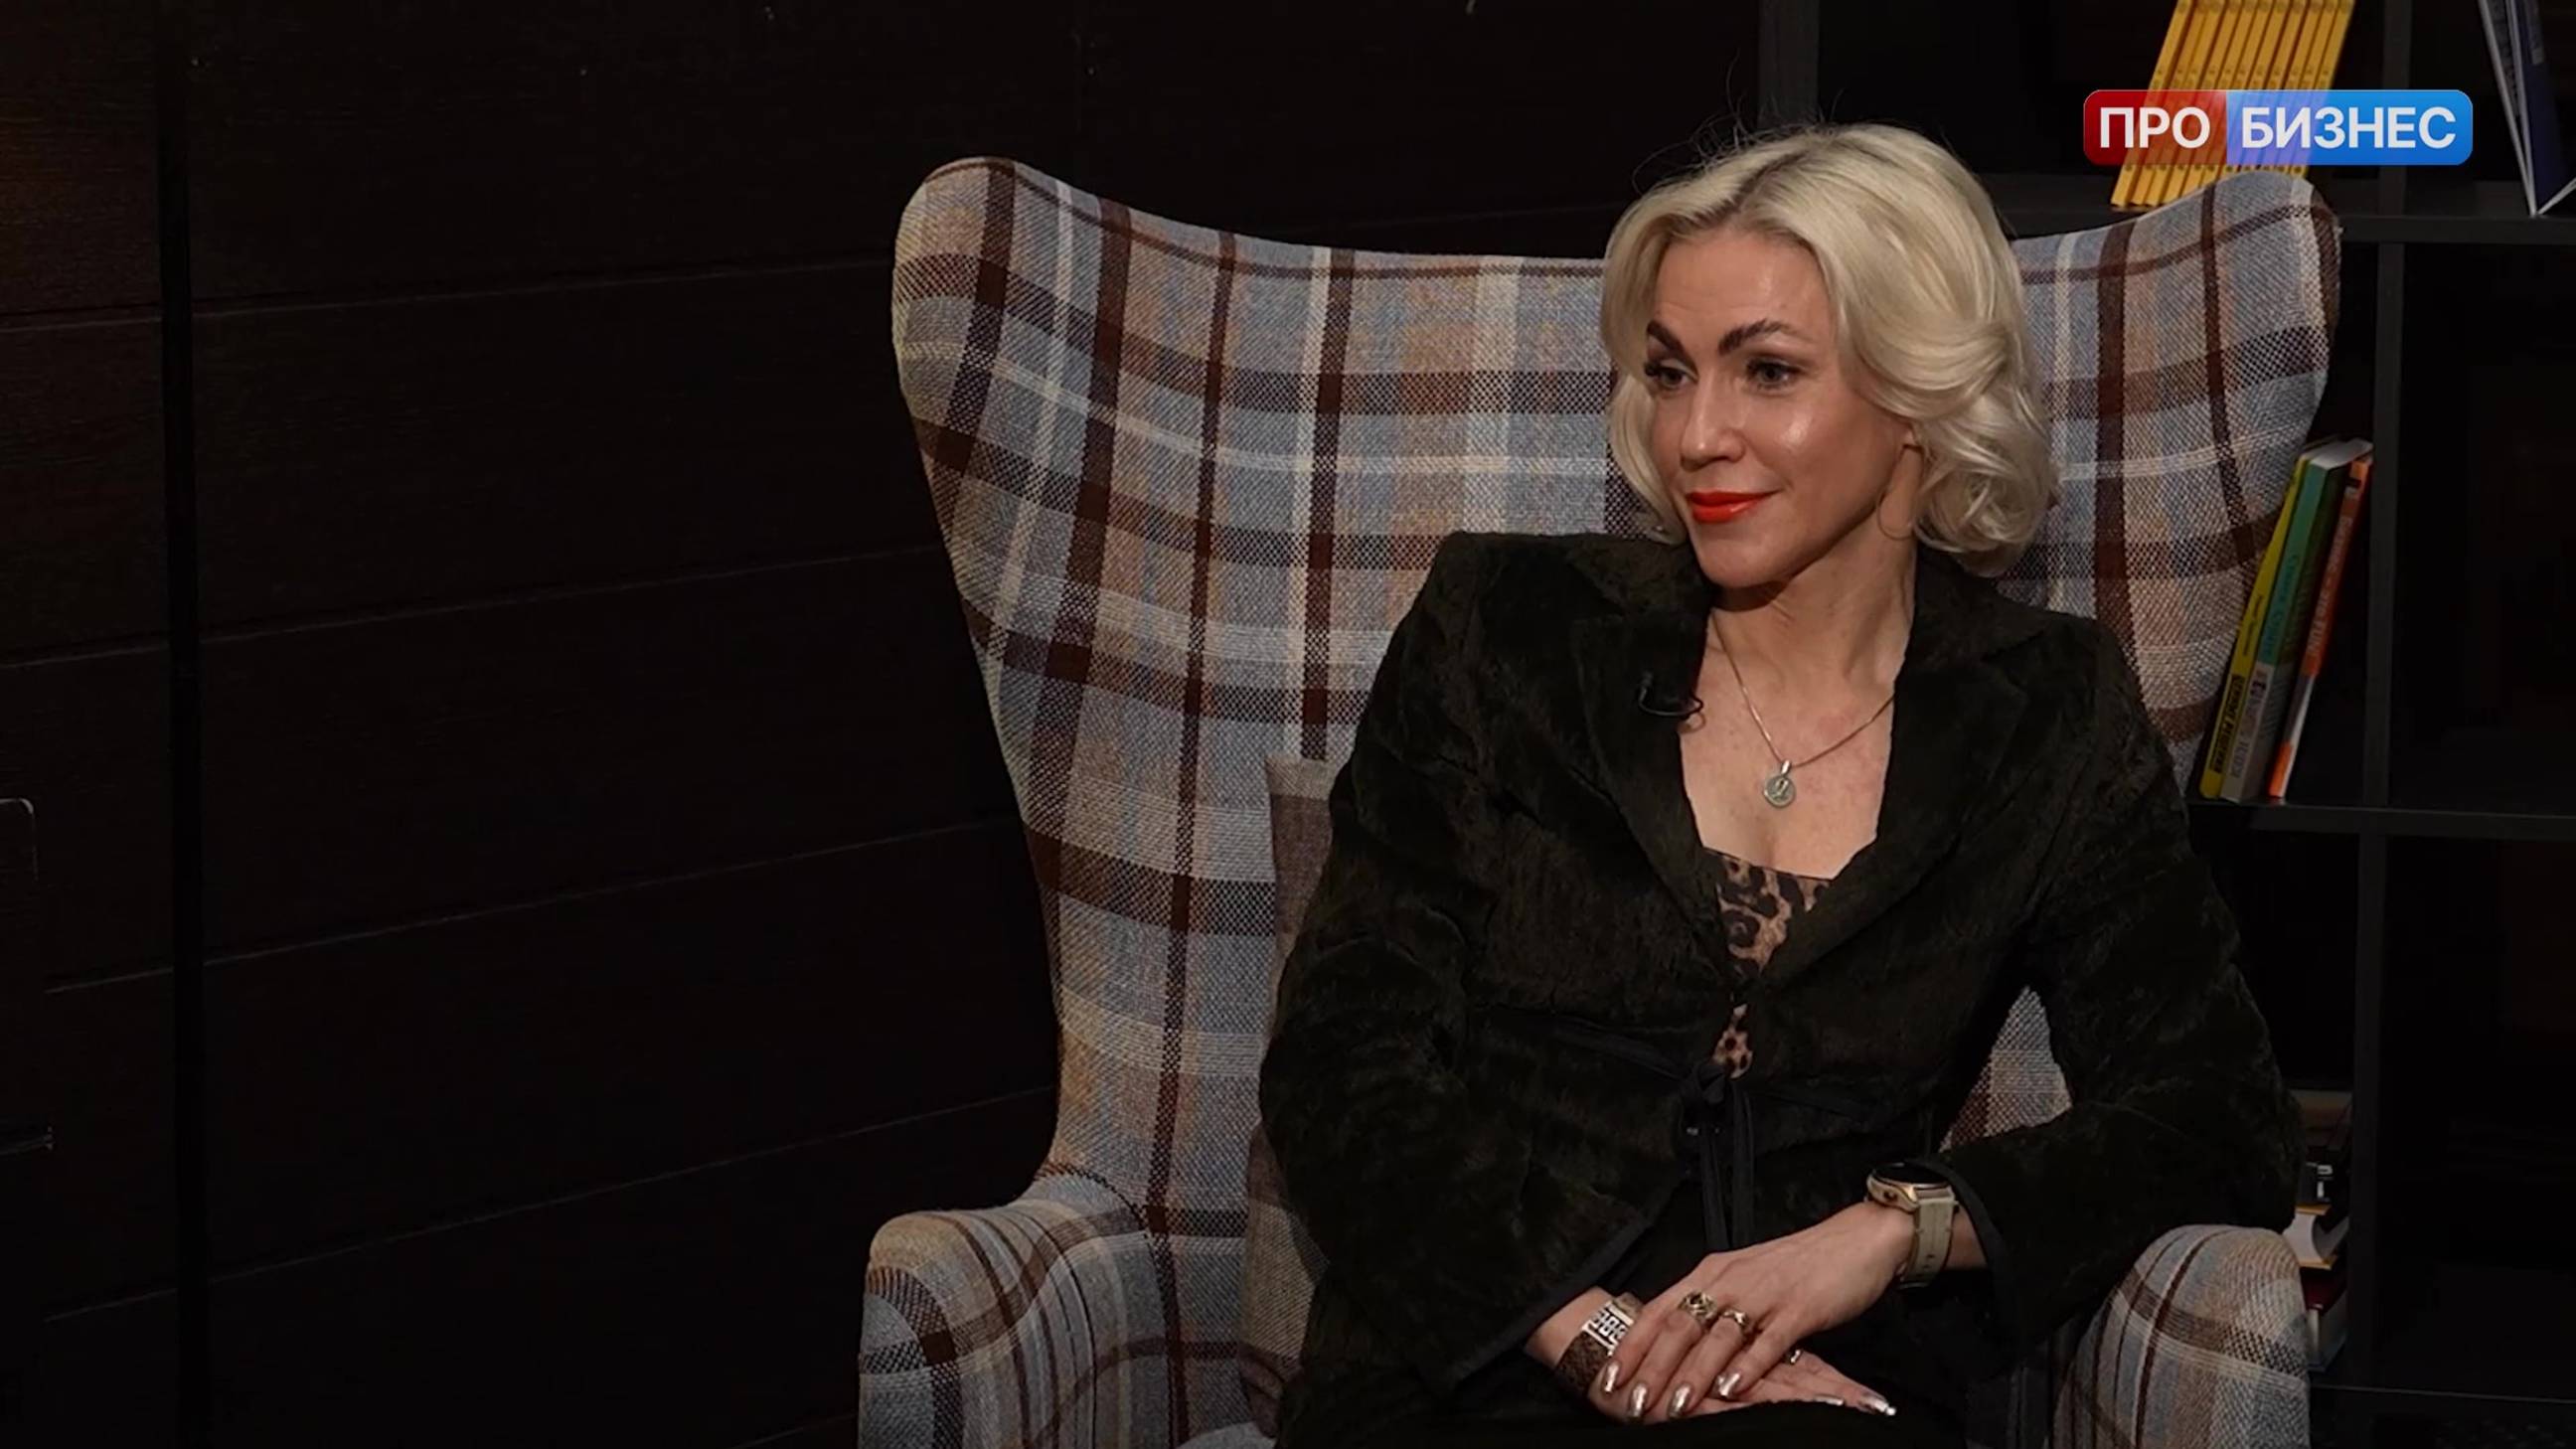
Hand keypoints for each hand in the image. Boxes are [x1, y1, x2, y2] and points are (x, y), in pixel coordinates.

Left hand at [1601, 1201, 1913, 1422]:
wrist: (1855, 1239)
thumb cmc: (1797, 1264)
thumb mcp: (1743, 1279)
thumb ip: (1711, 1305)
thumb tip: (1673, 1340)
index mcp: (1712, 1273)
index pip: (1659, 1311)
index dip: (1632, 1345)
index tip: (1608, 1376)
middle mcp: (1730, 1280)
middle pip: (1680, 1327)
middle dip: (1652, 1369)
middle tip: (1632, 1403)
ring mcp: (1764, 1294)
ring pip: (1718, 1337)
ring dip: (1694, 1375)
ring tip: (1675, 1406)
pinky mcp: (1799, 1309)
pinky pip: (1768, 1341)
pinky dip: (1747, 1366)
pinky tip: (1731, 1388)